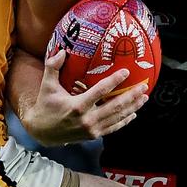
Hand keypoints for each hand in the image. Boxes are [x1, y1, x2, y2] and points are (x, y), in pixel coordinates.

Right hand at [22, 50, 148, 146]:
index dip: (114, 81)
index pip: (100, 91)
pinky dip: (124, 121)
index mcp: (77, 106)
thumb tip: (62, 50)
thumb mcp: (47, 85)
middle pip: (115, 106)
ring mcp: (92, 129)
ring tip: (144, 97)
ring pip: (117, 117)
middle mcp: (87, 119)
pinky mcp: (94, 135)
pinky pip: (113, 128)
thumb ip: (53, 67)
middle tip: (143, 86)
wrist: (42, 132)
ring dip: (132, 107)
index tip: (126, 72)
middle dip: (131, 96)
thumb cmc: (46, 105)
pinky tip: (134, 114)